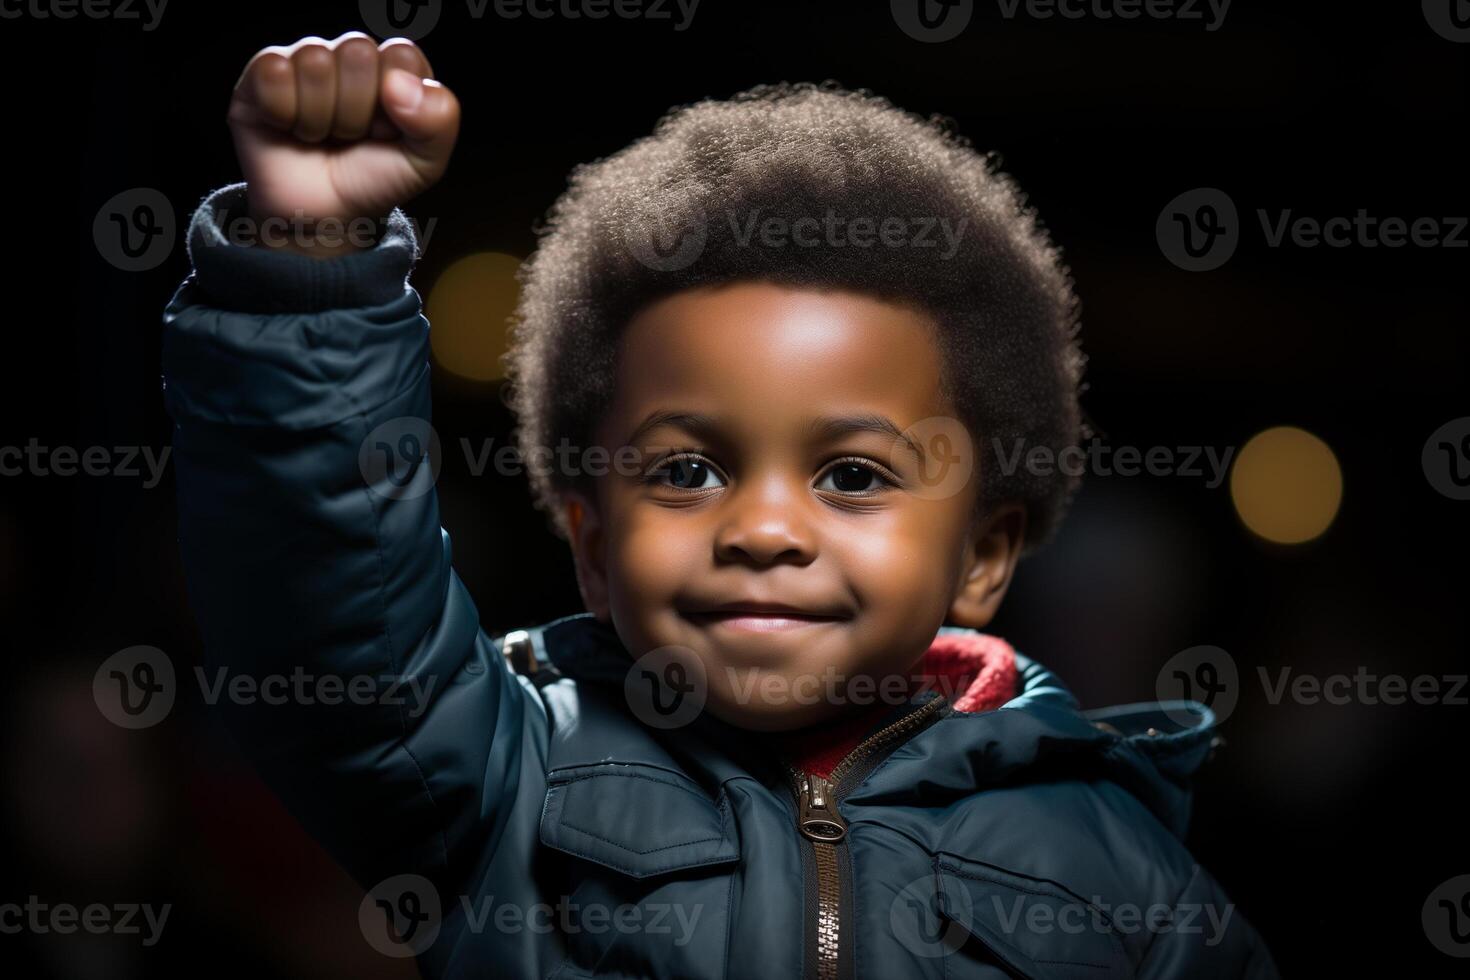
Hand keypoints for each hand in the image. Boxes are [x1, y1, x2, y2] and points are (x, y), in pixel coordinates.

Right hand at [227, 33, 459, 254]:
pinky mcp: (262, 74)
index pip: (402, 54)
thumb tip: (398, 84)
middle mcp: (349, 54)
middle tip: (351, 138)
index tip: (388, 133)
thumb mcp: (425, 162)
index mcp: (394, 67)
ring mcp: (305, 59)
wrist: (322, 217)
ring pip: (315, 62)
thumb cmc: (372, 181)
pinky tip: (289, 128)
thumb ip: (439, 120)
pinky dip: (283, 112)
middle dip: (357, 111)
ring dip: (321, 118)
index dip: (397, 103)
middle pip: (357, 51)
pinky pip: (274, 72)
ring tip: (322, 137)